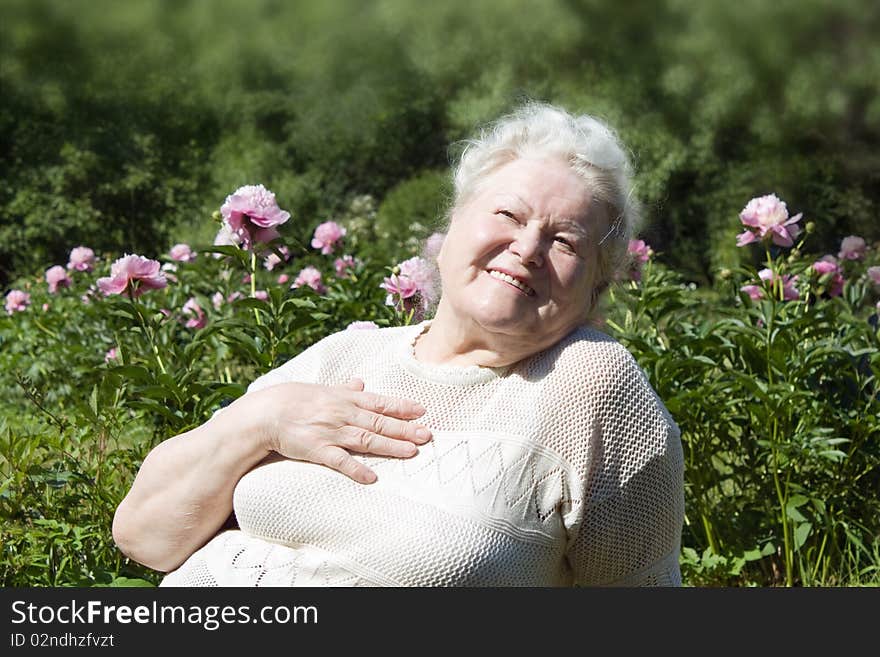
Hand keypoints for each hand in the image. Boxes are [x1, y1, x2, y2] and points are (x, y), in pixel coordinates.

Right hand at [251, 378, 430, 483]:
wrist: (266, 413)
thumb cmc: (294, 400)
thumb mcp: (322, 389)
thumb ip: (344, 389)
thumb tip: (360, 382)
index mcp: (345, 399)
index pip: (379, 402)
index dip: (402, 407)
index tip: (422, 411)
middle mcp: (342, 414)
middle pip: (379, 422)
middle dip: (405, 428)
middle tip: (427, 435)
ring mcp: (331, 432)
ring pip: (366, 439)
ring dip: (390, 446)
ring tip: (411, 452)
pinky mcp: (317, 450)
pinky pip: (340, 461)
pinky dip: (356, 469)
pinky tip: (372, 477)